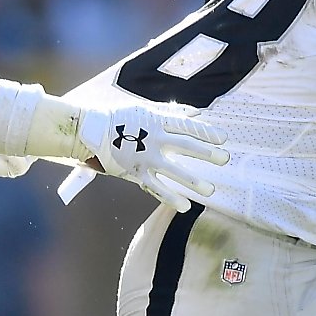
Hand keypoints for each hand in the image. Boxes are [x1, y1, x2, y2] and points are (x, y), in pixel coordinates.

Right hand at [73, 103, 226, 212]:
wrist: (91, 131)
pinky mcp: (136, 172)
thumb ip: (173, 112)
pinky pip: (155, 186)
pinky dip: (169, 197)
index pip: (186, 126)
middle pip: (184, 146)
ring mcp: (145, 157)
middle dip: (206, 153)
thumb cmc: (120, 117)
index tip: (223, 138)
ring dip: (192, 180)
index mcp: (157, 121)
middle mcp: (153, 139)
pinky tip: (184, 206)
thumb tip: (198, 113)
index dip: (205, 132)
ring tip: (210, 190)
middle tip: (224, 159)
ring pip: (172, 170)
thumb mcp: (146, 109)